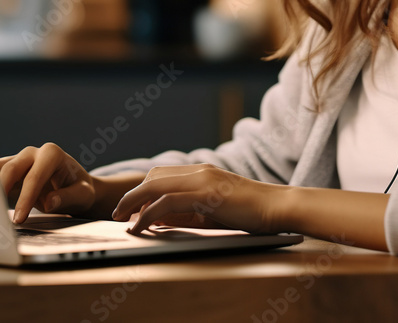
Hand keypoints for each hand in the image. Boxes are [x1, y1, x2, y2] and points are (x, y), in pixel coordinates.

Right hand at [0, 143, 95, 222]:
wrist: (74, 186)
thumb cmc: (79, 189)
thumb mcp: (82, 195)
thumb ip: (67, 197)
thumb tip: (49, 202)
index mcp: (51, 154)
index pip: (34, 177)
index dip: (25, 199)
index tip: (19, 219)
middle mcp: (32, 153)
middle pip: (10, 169)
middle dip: (2, 192)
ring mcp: (18, 160)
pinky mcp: (7, 170)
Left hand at [112, 164, 286, 234]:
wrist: (279, 206)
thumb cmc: (253, 212)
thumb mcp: (217, 209)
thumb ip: (191, 210)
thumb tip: (161, 219)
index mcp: (203, 172)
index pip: (162, 175)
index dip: (142, 191)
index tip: (130, 208)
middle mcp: (200, 171)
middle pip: (153, 177)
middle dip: (132, 195)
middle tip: (119, 214)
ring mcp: (202, 180)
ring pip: (155, 186)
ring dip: (134, 203)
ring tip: (123, 220)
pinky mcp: (206, 194)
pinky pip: (167, 201)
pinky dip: (149, 214)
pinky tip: (142, 226)